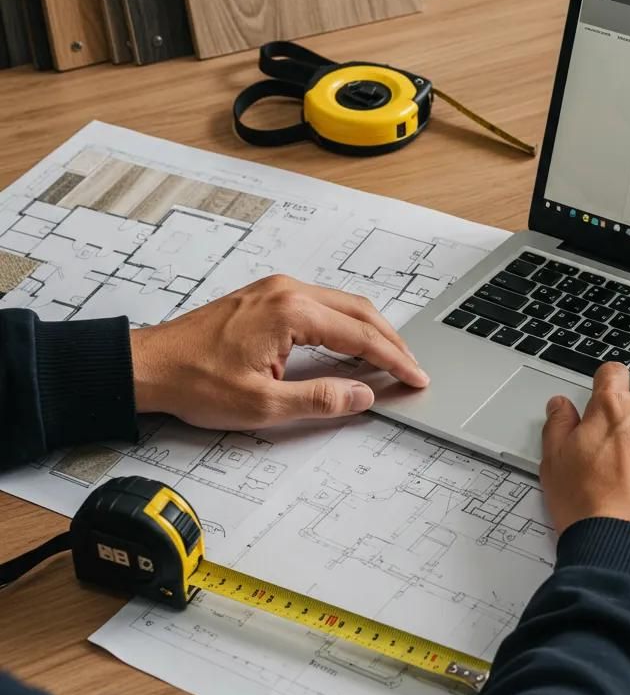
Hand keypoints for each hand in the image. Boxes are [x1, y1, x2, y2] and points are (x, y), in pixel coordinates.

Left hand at [130, 275, 428, 428]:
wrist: (149, 365)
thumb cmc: (194, 381)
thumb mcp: (262, 405)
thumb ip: (320, 399)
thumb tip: (362, 396)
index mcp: (292, 311)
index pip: (360, 335)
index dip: (394, 359)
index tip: (416, 376)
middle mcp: (288, 290)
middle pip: (359, 310)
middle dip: (390, 340)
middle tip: (411, 367)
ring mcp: (277, 289)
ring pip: (342, 304)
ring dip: (369, 330)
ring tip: (389, 358)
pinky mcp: (267, 296)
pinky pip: (321, 304)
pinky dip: (345, 324)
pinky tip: (351, 344)